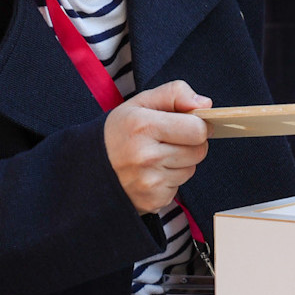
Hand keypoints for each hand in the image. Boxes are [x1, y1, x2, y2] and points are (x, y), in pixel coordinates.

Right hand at [103, 80, 212, 213]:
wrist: (88, 169)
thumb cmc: (118, 133)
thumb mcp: (140, 103)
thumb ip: (174, 94)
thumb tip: (206, 103)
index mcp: (143, 126)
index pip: (197, 129)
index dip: (197, 125)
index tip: (188, 124)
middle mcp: (146, 156)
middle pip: (199, 151)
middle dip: (190, 144)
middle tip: (169, 140)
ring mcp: (149, 182)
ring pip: (191, 169)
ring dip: (181, 163)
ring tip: (155, 157)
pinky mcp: (153, 201)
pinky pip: (179, 187)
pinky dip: (170, 180)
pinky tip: (150, 174)